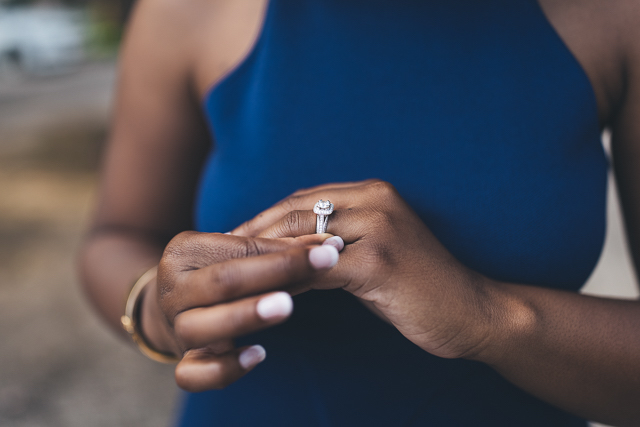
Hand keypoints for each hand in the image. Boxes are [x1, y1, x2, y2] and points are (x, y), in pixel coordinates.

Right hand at [140, 231, 339, 391]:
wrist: (173, 303)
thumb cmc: (218, 270)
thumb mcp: (237, 252)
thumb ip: (278, 248)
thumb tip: (329, 244)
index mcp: (183, 250)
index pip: (238, 248)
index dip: (285, 250)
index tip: (328, 248)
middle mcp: (173, 288)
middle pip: (222, 281)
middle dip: (276, 271)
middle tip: (323, 264)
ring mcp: (175, 326)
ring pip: (201, 326)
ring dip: (246, 315)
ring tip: (287, 306)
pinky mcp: (183, 360)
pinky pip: (193, 374)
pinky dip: (224, 368)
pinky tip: (259, 355)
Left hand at [232, 180, 496, 359]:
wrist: (473, 311)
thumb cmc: (418, 286)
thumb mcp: (372, 254)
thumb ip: (332, 244)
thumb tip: (282, 252)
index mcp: (372, 193)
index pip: (302, 200)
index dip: (263, 219)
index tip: (231, 240)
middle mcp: (375, 200)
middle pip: (296, 211)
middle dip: (253, 233)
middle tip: (219, 256)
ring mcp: (379, 228)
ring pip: (302, 237)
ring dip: (263, 257)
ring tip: (231, 276)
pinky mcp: (380, 261)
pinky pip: (318, 269)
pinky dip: (288, 281)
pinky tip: (267, 295)